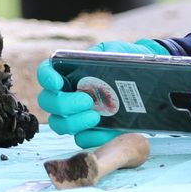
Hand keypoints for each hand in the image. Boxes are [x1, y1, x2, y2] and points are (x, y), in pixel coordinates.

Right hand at [37, 40, 167, 147]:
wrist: (144, 80)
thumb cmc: (124, 63)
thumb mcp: (114, 52)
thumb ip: (102, 54)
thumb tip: (97, 60)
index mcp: (68, 72)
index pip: (46, 73)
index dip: (46, 77)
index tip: (57, 82)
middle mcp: (66, 94)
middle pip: (48, 102)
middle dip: (63, 103)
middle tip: (86, 100)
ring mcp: (76, 114)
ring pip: (60, 124)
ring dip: (74, 122)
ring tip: (96, 116)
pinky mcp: (90, 131)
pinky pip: (82, 139)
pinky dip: (91, 136)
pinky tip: (106, 131)